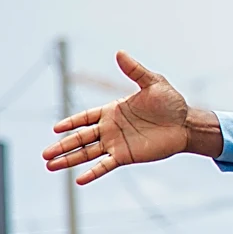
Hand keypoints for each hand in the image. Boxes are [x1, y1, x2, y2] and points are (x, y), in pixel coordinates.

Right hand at [42, 52, 214, 184]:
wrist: (186, 123)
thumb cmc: (171, 102)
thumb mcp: (153, 83)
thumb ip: (135, 71)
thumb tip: (119, 53)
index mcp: (113, 110)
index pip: (85, 117)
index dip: (70, 123)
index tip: (55, 129)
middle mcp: (111, 128)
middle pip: (81, 137)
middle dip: (62, 145)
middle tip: (45, 154)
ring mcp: (117, 144)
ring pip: (87, 152)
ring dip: (70, 159)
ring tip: (50, 166)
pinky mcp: (126, 156)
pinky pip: (105, 165)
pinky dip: (93, 172)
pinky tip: (78, 180)